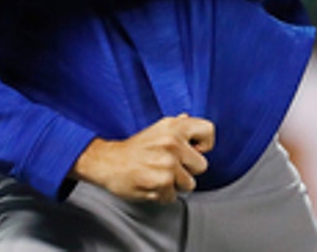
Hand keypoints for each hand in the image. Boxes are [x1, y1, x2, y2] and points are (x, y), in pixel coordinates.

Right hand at [70, 114, 214, 202]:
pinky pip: (173, 196)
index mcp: (174, 126)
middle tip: (169, 166)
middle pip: (202, 165)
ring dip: (175, 185)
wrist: (107, 162)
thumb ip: (176, 125)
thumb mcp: (156, 129)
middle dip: (187, 170)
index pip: (209, 131)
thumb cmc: (133, 148)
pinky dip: (162, 195)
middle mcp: (173, 142)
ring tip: (159, 175)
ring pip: (189, 184)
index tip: (193, 150)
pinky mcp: (162, 182)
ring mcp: (168, 163)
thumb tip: (188, 118)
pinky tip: (151, 183)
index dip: (204, 144)